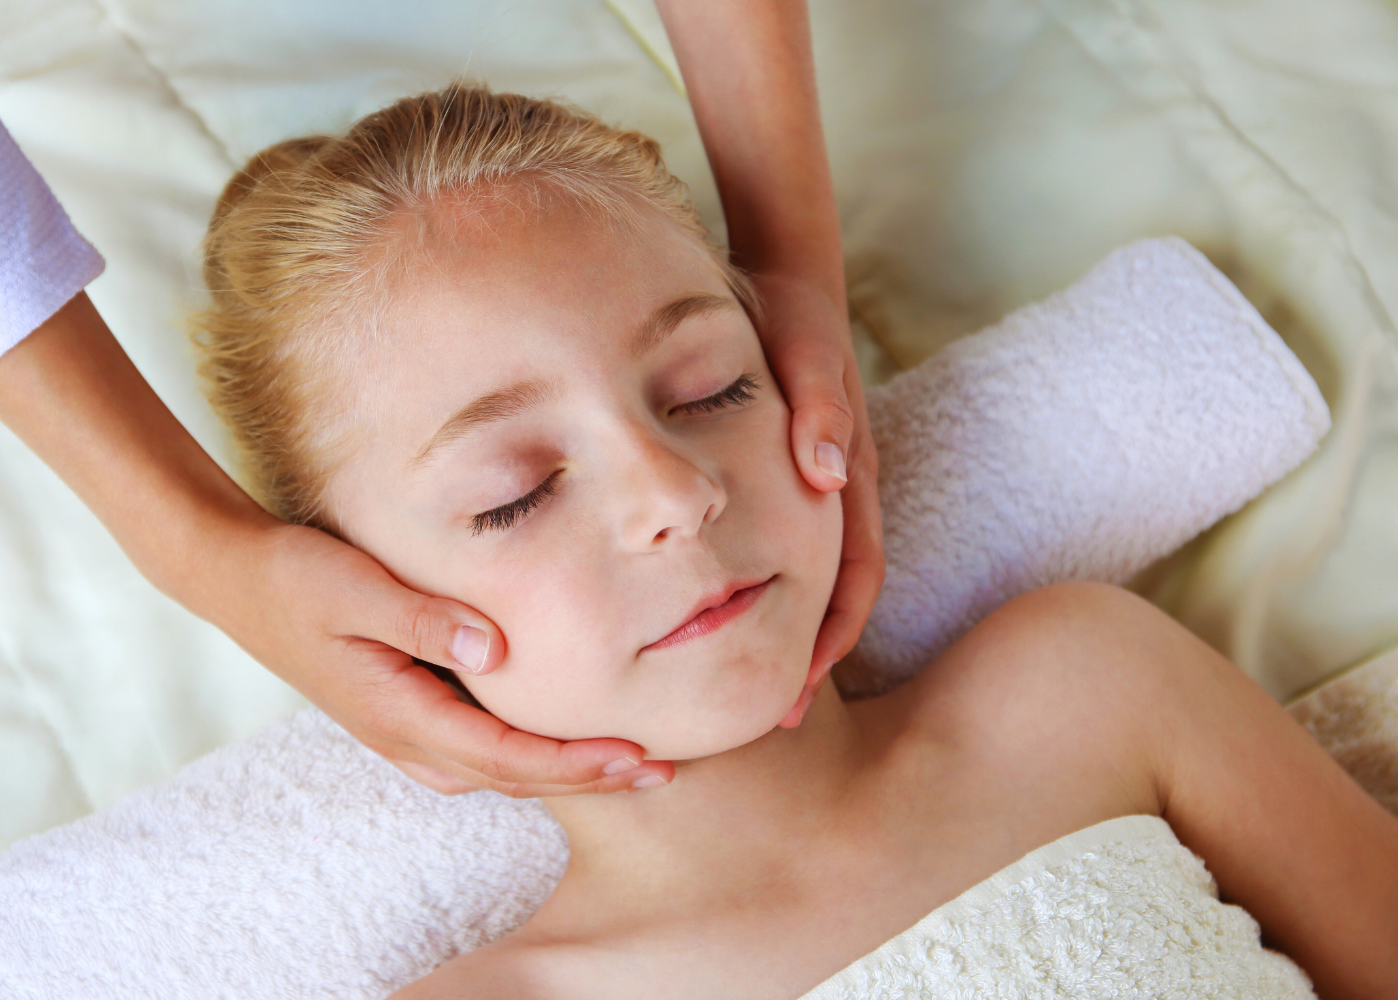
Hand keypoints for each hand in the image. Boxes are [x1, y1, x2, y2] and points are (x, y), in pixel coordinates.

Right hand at [0, 292, 672, 797]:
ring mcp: (399, 730)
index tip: (637, 757)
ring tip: (625, 763)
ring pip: (494, 771)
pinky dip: (523, 756)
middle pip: (511, 777)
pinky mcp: (399, 711)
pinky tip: (553, 741)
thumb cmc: (293, 574)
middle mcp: (403, 736)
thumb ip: (423, 616)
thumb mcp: (352, 585)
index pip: (506, 755)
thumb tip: (494, 648)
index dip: (576, 763)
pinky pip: (474, 753)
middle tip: (661, 771)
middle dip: (587, 779)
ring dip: (560, 773)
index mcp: (399, 711)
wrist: (233, 578)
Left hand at [754, 275, 884, 728]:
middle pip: (837, 596)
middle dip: (810, 656)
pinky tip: (722, 615)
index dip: (831, 638)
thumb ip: (820, 407)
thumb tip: (824, 477)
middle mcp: (839, 491)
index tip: (795, 691)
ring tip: (747, 685)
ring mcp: (817, 488)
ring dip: (788, 632)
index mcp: (848, 475)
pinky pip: (786, 551)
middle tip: (772, 716)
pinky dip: (768, 591)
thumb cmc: (794, 315)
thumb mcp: (808, 351)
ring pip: (810, 580)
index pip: (855, 577)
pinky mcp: (789, 478)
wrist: (787, 274)